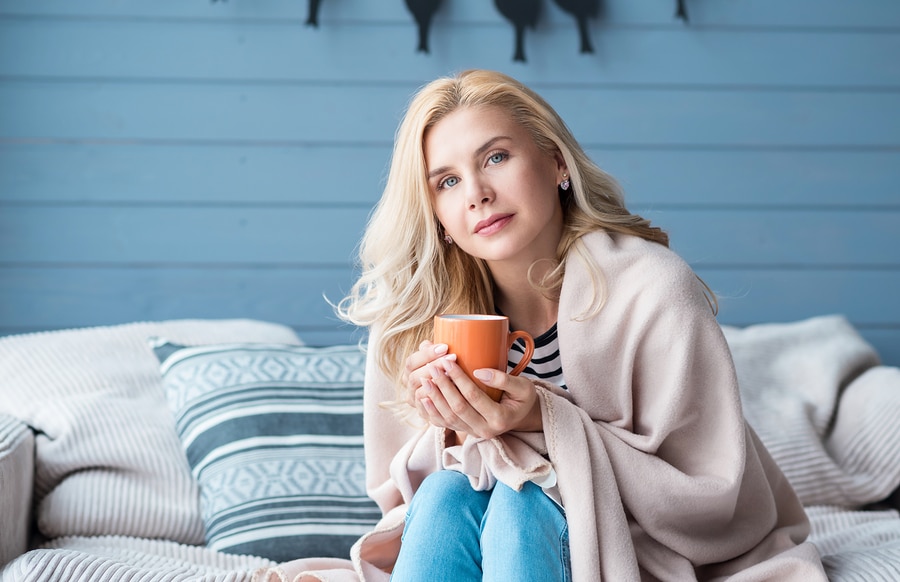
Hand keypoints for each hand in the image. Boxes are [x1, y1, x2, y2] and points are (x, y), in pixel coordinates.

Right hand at [401, 340, 455, 407]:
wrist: (458, 397)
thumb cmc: (449, 372)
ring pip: (420, 393)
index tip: (445, 347)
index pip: (411, 362)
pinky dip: (438, 401)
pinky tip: (452, 392)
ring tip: (454, 374)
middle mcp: (409, 387)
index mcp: (410, 372)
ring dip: (437, 383)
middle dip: (434, 366)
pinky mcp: (425, 416)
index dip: (427, 354)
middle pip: (415, 377)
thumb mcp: (441, 359)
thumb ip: (434, 352)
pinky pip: (428, 411)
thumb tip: (431, 343)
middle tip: (453, 357)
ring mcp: (416, 402)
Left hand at [414, 356, 542, 439]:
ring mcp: (474, 433)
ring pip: (448, 418)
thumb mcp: (523, 386)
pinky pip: (445, 424)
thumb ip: (504, 379)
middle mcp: (485, 430)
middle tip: (433, 368)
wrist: (522, 416)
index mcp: (500, 418)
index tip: (448, 362)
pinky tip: (424, 398)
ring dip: (435, 399)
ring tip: (425, 380)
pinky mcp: (466, 432)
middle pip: (457, 408)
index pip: (473, 396)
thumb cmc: (523, 398)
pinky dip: (433, 412)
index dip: (459, 379)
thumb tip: (479, 372)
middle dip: (443, 387)